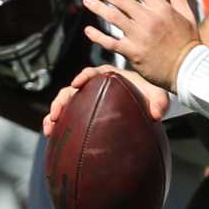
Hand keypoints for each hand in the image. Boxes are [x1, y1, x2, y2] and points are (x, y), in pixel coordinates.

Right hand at [43, 65, 171, 133]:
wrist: (146, 104)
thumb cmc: (151, 95)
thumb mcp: (159, 96)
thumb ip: (159, 102)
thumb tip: (156, 114)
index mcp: (110, 76)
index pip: (93, 73)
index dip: (83, 77)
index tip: (77, 84)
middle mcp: (95, 87)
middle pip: (72, 90)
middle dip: (61, 101)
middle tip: (55, 114)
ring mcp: (88, 100)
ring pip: (66, 104)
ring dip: (55, 114)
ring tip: (49, 128)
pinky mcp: (85, 112)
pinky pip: (69, 117)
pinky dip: (59, 125)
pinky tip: (51, 136)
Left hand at [82, 0, 202, 90]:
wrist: (189, 69)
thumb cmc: (188, 43)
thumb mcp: (187, 16)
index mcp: (161, 8)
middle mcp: (149, 19)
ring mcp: (140, 36)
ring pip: (112, 17)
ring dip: (97, 7)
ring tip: (86, 0)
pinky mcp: (133, 53)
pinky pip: (110, 42)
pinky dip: (97, 36)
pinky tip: (88, 30)